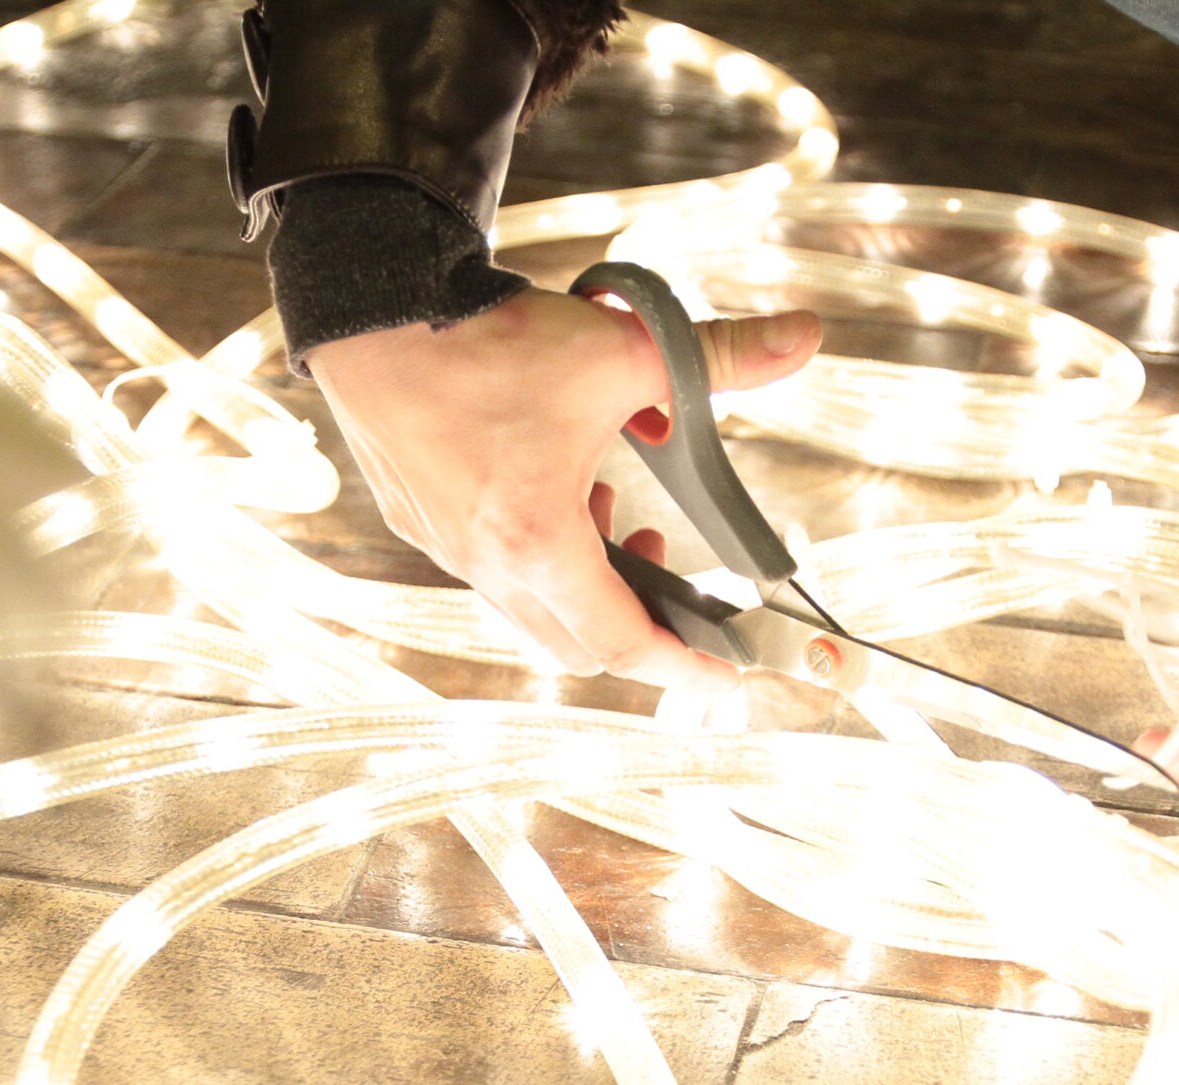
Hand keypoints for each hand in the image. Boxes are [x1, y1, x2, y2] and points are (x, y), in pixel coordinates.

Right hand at [304, 286, 820, 689]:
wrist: (374, 316)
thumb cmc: (485, 340)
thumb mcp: (621, 351)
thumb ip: (719, 356)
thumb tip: (804, 336)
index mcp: (537, 543)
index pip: (622, 643)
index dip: (683, 666)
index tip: (725, 674)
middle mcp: (486, 564)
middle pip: (578, 643)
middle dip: (638, 620)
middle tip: (676, 572)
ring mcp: (447, 550)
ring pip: (533, 608)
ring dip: (588, 579)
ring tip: (613, 508)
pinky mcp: (422, 522)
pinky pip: (493, 571)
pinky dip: (540, 552)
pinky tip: (558, 483)